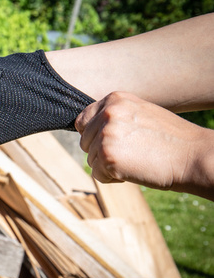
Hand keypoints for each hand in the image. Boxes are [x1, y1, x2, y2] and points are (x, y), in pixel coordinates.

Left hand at [75, 91, 213, 196]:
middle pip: (85, 142)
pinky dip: (112, 178)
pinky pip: (97, 175)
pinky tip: (134, 171)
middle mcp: (107, 113)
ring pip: (91, 159)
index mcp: (115, 99)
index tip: (112, 142)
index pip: (83, 120)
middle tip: (132, 153)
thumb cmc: (169, 139)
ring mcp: (106, 135)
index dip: (94, 136)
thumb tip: (84, 127)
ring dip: (109, 165)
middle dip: (102, 152)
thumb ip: (114, 116)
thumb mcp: (140, 115)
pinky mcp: (107, 157)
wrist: (194, 156)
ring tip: (137, 160)